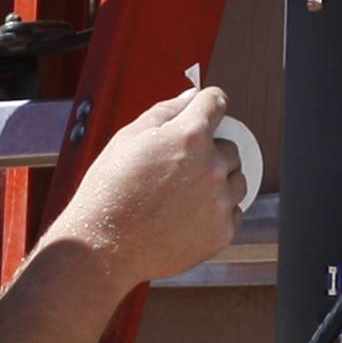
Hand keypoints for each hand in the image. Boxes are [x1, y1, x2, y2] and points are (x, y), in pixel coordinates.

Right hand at [44, 83, 250, 290]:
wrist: (105, 246)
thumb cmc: (110, 192)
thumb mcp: (129, 137)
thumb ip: (166, 110)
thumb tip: (192, 96)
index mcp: (190, 135)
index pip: (216, 102)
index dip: (208, 103)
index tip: (206, 110)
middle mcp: (212, 166)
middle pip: (229, 146)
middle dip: (209, 151)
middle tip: (177, 169)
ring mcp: (220, 201)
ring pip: (236, 181)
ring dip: (218, 182)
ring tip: (183, 195)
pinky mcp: (222, 231)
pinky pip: (234, 213)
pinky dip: (217, 212)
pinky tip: (187, 216)